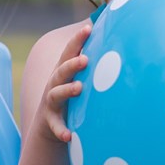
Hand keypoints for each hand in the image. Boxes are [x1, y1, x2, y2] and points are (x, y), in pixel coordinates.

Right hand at [34, 23, 91, 143]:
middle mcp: (55, 84)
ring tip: (79, 88)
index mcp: (64, 71)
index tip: (88, 28)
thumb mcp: (78, 76)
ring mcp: (52, 103)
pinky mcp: (51, 122)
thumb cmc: (71, 94)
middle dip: (72, 64)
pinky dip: (61, 130)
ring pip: (56, 95)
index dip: (78, 40)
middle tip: (85, 59)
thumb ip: (92, 62)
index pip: (70, 52)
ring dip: (66, 91)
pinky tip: (69, 136)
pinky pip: (56, 126)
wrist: (49, 124)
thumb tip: (116, 40)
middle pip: (61, 71)